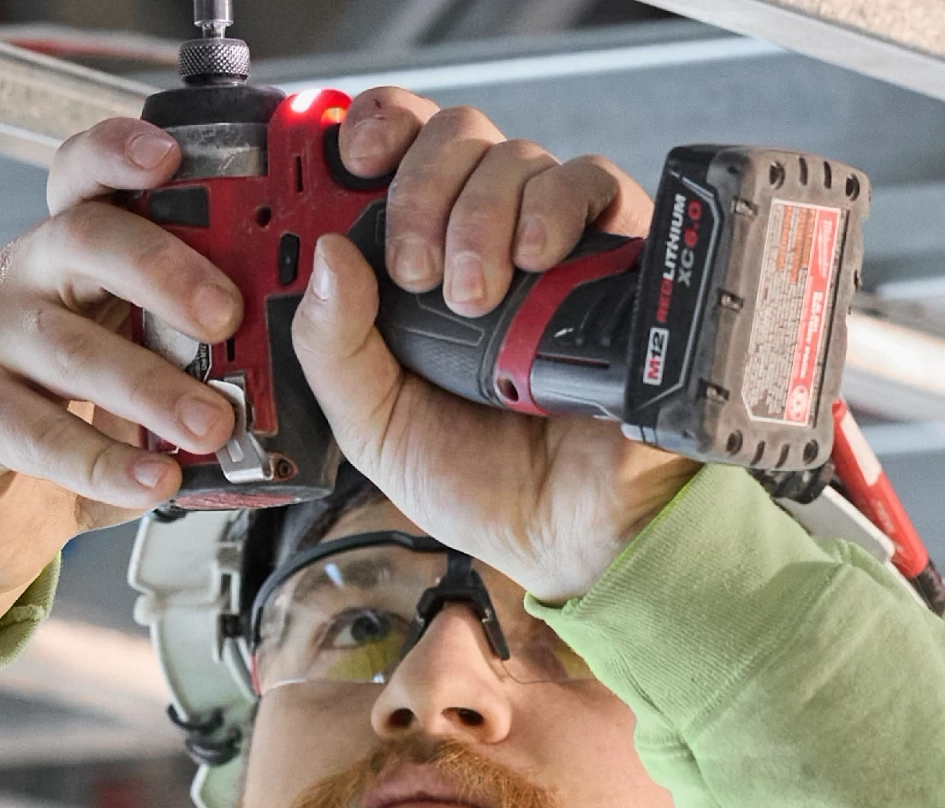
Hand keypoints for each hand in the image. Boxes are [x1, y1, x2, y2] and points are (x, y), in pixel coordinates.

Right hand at [0, 107, 259, 651]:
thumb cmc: (78, 434)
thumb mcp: (147, 383)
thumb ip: (200, 356)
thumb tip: (300, 344)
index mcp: (71, 257)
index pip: (87, 180)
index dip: (120, 155)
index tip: (173, 157)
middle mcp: (23, 279)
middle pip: (83, 241)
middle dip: (161, 271)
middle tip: (226, 316)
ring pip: (68, 346)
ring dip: (150, 387)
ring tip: (212, 426)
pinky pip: (38, 431)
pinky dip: (105, 461)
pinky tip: (156, 482)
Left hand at [296, 94, 692, 600]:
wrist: (569, 539)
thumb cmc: (483, 487)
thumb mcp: (376, 430)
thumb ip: (333, 351)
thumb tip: (327, 255)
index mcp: (422, 267)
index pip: (399, 153)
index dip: (375, 130)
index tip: (352, 158)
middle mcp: (487, 239)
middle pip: (455, 140)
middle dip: (422, 189)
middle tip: (417, 272)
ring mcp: (554, 243)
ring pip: (515, 156)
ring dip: (481, 214)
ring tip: (478, 301)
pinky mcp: (617, 255)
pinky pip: (590, 181)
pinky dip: (554, 205)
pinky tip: (535, 262)